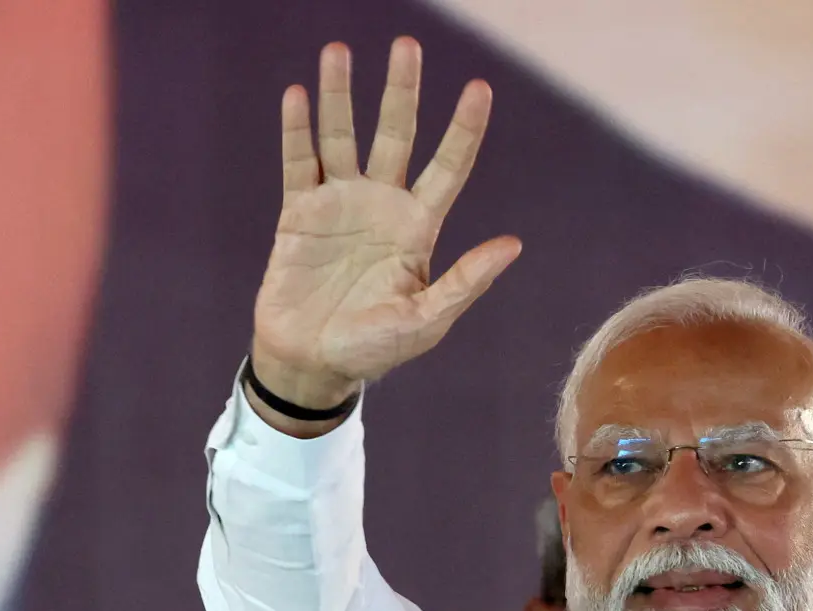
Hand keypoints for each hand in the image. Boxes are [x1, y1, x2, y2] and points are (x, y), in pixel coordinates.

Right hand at [251, 37, 521, 415]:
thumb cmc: (376, 348)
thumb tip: (514, 244)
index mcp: (419, 227)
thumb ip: (466, 281)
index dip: (464, 129)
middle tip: (407, 45)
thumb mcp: (428, 320)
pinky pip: (299, 162)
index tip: (481, 88)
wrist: (313, 362)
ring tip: (339, 50)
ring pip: (343, 137)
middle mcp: (383, 204)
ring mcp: (340, 203)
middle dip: (402, 91)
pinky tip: (299, 95)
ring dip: (340, 95)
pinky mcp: (299, 213)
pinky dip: (297, 130)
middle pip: (397, 135)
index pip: (449, 167)